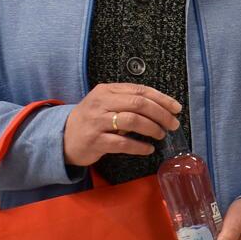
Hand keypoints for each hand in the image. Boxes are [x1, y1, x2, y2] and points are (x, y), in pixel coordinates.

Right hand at [63, 83, 180, 167]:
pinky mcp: (95, 141)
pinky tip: (148, 149)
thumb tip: (161, 107)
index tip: (176, 108)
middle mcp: (101, 103)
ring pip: (132, 121)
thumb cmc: (91, 120)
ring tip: (160, 135)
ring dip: (152, 128)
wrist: (64, 138)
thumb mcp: (106, 104)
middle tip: (172, 124)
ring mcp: (97, 122)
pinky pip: (123, 143)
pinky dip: (139, 146)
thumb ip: (128, 101)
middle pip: (138, 104)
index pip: (140, 90)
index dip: (161, 99)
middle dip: (160, 114)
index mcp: (107, 90)